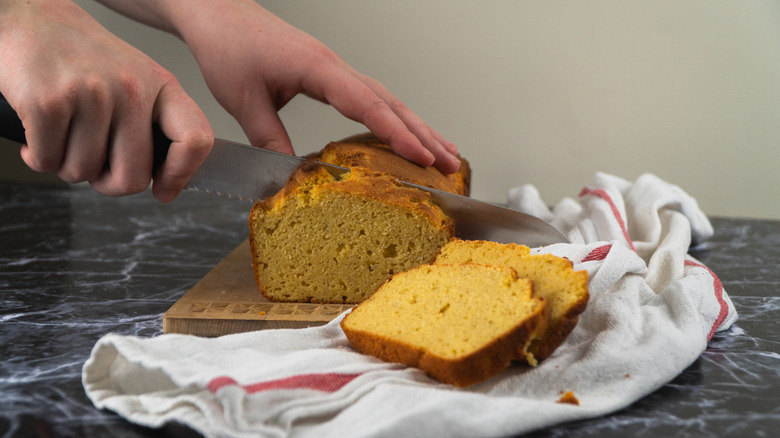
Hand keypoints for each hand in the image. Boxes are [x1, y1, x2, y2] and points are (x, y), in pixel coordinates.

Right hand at [0, 0, 212, 201]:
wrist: (28, 19)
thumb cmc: (82, 58)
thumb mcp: (135, 79)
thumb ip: (153, 124)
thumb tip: (166, 182)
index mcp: (160, 84)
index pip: (195, 139)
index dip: (181, 176)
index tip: (164, 190)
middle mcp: (131, 88)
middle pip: (133, 177)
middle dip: (107, 184)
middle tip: (94, 166)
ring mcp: (92, 94)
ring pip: (85, 173)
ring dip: (67, 166)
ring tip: (63, 137)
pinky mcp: (50, 103)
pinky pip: (48, 162)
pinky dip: (38, 157)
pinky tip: (38, 134)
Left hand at [164, 0, 459, 172]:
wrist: (217, 14)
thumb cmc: (228, 47)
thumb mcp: (243, 100)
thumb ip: (270, 139)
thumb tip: (294, 176)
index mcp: (318, 68)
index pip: (368, 104)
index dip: (397, 134)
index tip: (422, 158)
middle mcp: (335, 66)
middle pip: (391, 101)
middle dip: (423, 134)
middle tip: (450, 163)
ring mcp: (335, 69)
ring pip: (387, 98)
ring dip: (417, 126)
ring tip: (445, 152)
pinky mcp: (330, 74)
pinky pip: (371, 97)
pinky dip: (394, 117)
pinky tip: (406, 132)